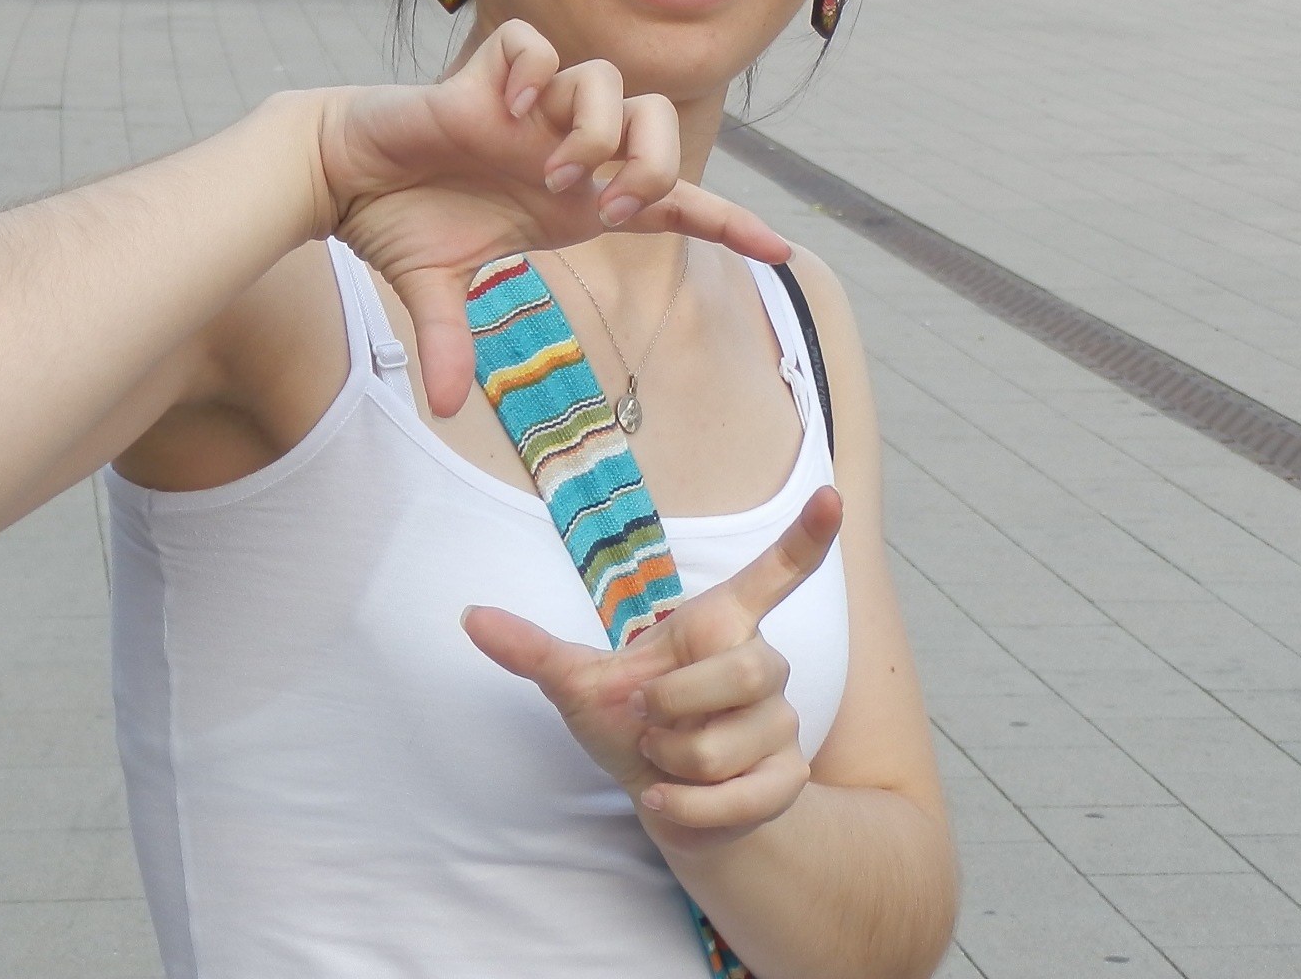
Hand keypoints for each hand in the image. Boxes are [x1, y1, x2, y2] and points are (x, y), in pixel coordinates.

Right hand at [318, 19, 788, 414]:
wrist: (341, 173)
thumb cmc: (397, 221)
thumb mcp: (432, 288)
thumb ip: (450, 341)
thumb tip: (444, 408)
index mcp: (572, 198)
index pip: (671, 201)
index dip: (725, 221)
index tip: (779, 249)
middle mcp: (563, 147)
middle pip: (660, 126)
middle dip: (653, 168)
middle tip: (606, 209)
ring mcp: (530, 107)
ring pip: (609, 83)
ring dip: (595, 132)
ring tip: (550, 172)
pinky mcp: (489, 74)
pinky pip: (535, 49)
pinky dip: (531, 75)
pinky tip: (504, 111)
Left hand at [464, 486, 841, 841]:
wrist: (661, 798)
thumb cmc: (627, 724)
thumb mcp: (577, 685)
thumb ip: (532, 649)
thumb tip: (468, 616)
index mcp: (718, 622)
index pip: (776, 572)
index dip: (806, 536)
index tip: (832, 492)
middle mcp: (761, 662)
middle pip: (743, 670)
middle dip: (675, 705)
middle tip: (648, 718)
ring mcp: (782, 720)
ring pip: (731, 741)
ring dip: (673, 760)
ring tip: (663, 758)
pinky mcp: (788, 779)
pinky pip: (743, 794)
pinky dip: (689, 807)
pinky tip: (666, 800)